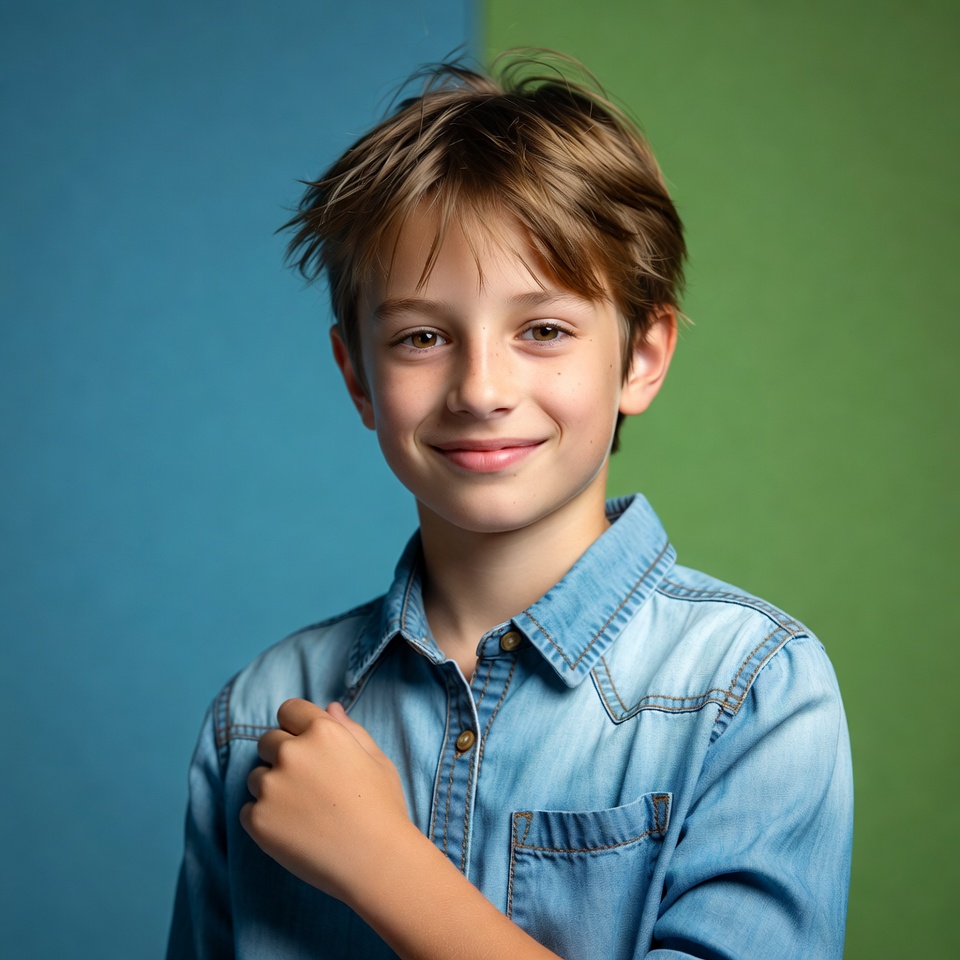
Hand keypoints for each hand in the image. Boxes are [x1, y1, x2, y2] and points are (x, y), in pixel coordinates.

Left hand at [240, 699, 412, 903]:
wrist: (376, 861)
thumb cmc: (383, 808)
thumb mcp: (376, 760)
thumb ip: (350, 729)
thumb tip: (330, 707)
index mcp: (323, 732)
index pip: (289, 709)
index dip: (295, 725)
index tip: (304, 744)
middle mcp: (292, 753)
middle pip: (267, 740)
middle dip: (281, 755)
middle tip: (306, 783)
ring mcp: (271, 786)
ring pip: (255, 776)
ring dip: (271, 787)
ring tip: (302, 811)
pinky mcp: (258, 819)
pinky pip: (248, 809)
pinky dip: (264, 817)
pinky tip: (293, 830)